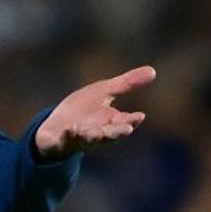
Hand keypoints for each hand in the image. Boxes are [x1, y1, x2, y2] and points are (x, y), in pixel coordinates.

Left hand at [35, 66, 156, 158]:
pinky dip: (67, 136)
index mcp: (111, 122)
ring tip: (96, 133)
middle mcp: (99, 132)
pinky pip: (64, 139)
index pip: (125, 122)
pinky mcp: (61, 140)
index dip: (132, 120)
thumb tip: (153, 71)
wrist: (56, 125)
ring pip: (90, 139)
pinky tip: (69, 130)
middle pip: (111, 134)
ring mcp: (80, 138)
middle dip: (117, 132)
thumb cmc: (84, 109)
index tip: (139, 116)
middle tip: (126, 129)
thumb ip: (127, 84)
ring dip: (94, 137)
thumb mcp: (104, 92)